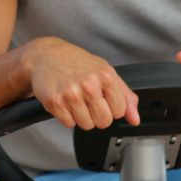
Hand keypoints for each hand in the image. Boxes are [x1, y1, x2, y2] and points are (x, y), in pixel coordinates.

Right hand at [24, 38, 139, 130]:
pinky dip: (67, 116)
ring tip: (75, 100)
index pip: (119, 111)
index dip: (111, 107)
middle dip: (96, 115)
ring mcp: (71, 93)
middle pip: (103, 121)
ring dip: (81, 116)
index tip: (102, 98)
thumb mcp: (105, 72)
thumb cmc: (76, 63)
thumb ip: (125, 96)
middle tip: (87, 101)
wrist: (45, 55)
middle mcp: (89, 84)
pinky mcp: (55, 101)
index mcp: (105, 75)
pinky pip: (69, 123)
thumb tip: (134, 119)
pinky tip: (64, 101)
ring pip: (86, 125)